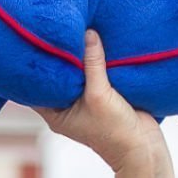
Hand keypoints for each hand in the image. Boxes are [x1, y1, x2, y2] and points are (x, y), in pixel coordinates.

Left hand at [31, 31, 166, 173]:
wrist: (143, 147)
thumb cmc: (114, 130)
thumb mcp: (99, 94)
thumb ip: (93, 64)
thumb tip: (88, 34)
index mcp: (56, 114)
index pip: (36, 89)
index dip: (33, 69)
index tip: (33, 44)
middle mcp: (67, 107)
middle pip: (58, 77)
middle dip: (59, 58)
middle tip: (54, 31)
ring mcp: (85, 101)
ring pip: (78, 74)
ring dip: (79, 57)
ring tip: (74, 30)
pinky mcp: (103, 95)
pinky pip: (96, 74)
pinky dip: (96, 61)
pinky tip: (96, 40)